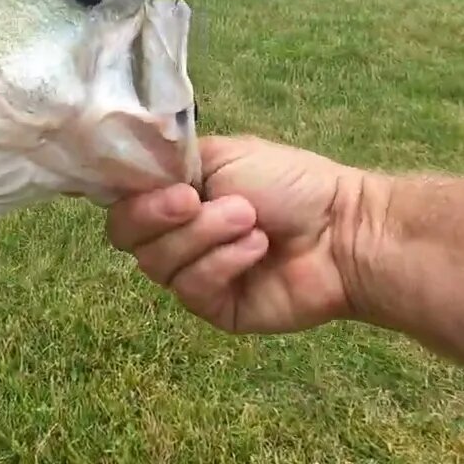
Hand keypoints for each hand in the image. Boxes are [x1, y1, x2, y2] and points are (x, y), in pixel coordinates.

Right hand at [106, 135, 363, 333]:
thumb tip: (129, 168)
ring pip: (158, 263)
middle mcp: (174, 237)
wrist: (343, 229)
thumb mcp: (224, 154)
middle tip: (200, 200)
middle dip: (161, 216)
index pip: (120, 204)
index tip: (165, 187)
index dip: (131, 198)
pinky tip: (258, 249)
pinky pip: (193, 288)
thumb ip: (170, 162)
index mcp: (172, 199)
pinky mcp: (213, 308)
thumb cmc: (289, 184)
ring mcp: (191, 274)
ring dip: (205, 235)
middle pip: (126, 237)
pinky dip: (224, 262)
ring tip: (250, 221)